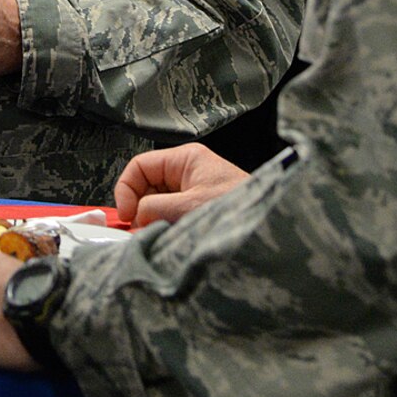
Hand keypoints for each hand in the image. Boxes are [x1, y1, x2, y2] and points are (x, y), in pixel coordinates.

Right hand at [113, 143, 248, 227]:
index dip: (127, 189)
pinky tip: (171, 237)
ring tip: (159, 235)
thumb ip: (157, 208)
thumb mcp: (191, 206)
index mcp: (186, 159)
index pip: (140, 166)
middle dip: (141, 208)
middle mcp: (188, 172)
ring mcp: (193, 191)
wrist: (271, 226)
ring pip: (158, 203)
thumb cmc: (239, 206)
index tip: (126, 214)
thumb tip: (136, 218)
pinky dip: (166, 226)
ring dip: (154, 220)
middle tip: (141, 231)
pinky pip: (172, 215)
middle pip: (147, 186)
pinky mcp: (199, 209)